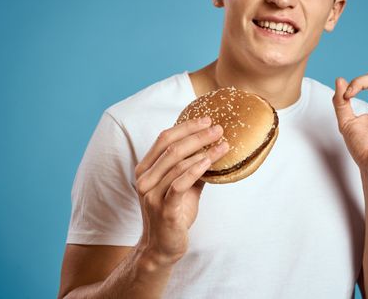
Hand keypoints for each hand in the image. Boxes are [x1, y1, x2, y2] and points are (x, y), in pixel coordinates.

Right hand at [133, 117, 228, 264]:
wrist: (162, 247)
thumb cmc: (173, 214)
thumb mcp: (183, 186)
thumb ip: (192, 168)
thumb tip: (214, 148)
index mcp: (146, 169)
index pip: (164, 139)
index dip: (185, 127)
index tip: (206, 120)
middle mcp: (145, 179)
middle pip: (171, 148)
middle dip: (197, 135)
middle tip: (218, 129)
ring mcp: (152, 194)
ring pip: (177, 164)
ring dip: (203, 151)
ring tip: (222, 145)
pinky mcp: (164, 209)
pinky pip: (179, 184)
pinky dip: (195, 170)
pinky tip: (209, 162)